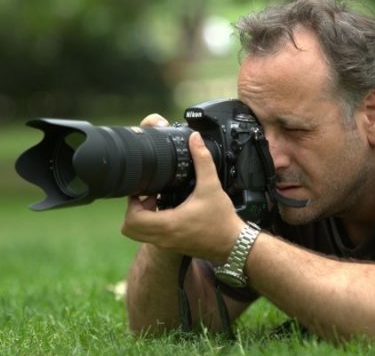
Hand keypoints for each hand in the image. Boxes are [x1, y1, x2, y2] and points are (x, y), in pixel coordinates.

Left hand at [121, 130, 244, 262]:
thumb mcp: (212, 186)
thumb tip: (194, 138)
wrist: (233, 243)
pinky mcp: (172, 246)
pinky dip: (152, 224)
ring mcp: (166, 244)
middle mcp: (163, 238)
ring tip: (156, 201)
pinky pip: (151, 236)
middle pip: (129, 229)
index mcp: (168, 224)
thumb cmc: (222, 219)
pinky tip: (168, 209)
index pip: (132, 220)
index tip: (142, 190)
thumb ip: (202, 160)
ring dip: (142, 217)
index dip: (131, 203)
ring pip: (139, 234)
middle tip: (147, 195)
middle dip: (134, 210)